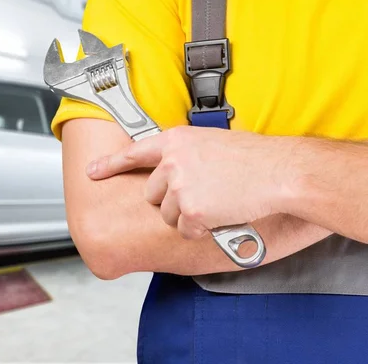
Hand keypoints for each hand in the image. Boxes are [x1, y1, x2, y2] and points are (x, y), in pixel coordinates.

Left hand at [86, 126, 292, 238]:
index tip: (92, 173)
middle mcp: (171, 163)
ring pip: (166, 215)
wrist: (279, 171)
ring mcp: (179, 187)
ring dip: (186, 216)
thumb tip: (173, 167)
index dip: (109, 164)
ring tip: (214, 202)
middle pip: (151, 193)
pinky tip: (219, 214)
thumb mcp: (210, 142)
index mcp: (175, 141)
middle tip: (198, 195)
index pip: (134, 153)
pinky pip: (183, 230)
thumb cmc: (253, 157)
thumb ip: (185, 153)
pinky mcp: (191, 211)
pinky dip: (199, 229)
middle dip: (169, 200)